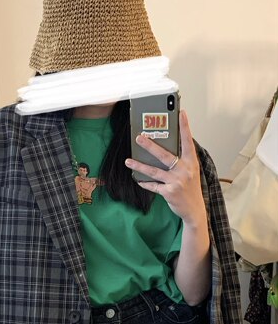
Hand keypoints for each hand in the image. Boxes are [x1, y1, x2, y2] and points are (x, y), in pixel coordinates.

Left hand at [125, 110, 206, 224]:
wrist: (194, 210)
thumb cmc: (191, 189)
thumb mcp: (190, 172)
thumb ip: (181, 161)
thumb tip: (164, 149)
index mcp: (191, 162)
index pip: (187, 141)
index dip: (184, 127)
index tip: (181, 113)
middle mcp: (184, 170)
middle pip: (164, 155)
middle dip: (150, 146)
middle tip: (139, 137)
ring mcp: (176, 181)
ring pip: (154, 171)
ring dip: (139, 166)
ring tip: (128, 161)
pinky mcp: (169, 192)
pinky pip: (153, 186)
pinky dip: (145, 183)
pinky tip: (137, 180)